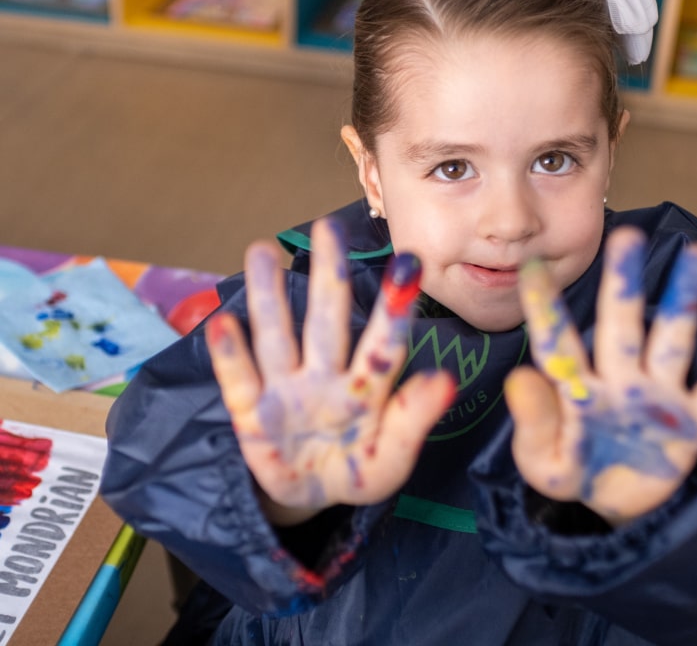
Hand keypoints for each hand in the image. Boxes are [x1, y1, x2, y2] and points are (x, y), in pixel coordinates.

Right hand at [205, 218, 454, 524]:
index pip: (382, 346)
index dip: (394, 310)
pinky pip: (240, 382)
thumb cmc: (357, 470)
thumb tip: (447, 379)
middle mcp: (326, 377)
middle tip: (327, 226)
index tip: (409, 264)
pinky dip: (231, 356)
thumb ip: (412, 421)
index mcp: (366, 389)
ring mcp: (286, 391)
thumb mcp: (389, 460)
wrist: (309, 494)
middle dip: (328, 276)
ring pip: (277, 337)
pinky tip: (224, 323)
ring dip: (268, 297)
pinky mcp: (251, 413)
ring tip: (260, 251)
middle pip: (327, 321)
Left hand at [505, 226, 696, 524]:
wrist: (607, 504)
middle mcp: (616, 377)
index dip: (544, 305)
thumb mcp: (543, 460)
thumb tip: (519, 379)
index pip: (556, 339)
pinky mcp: (690, 420)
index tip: (532, 265)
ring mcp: (655, 394)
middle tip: (627, 236)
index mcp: (573, 385)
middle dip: (623, 282)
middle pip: (620, 323)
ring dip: (684, 300)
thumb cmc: (567, 471)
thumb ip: (534, 422)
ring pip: (670, 339)